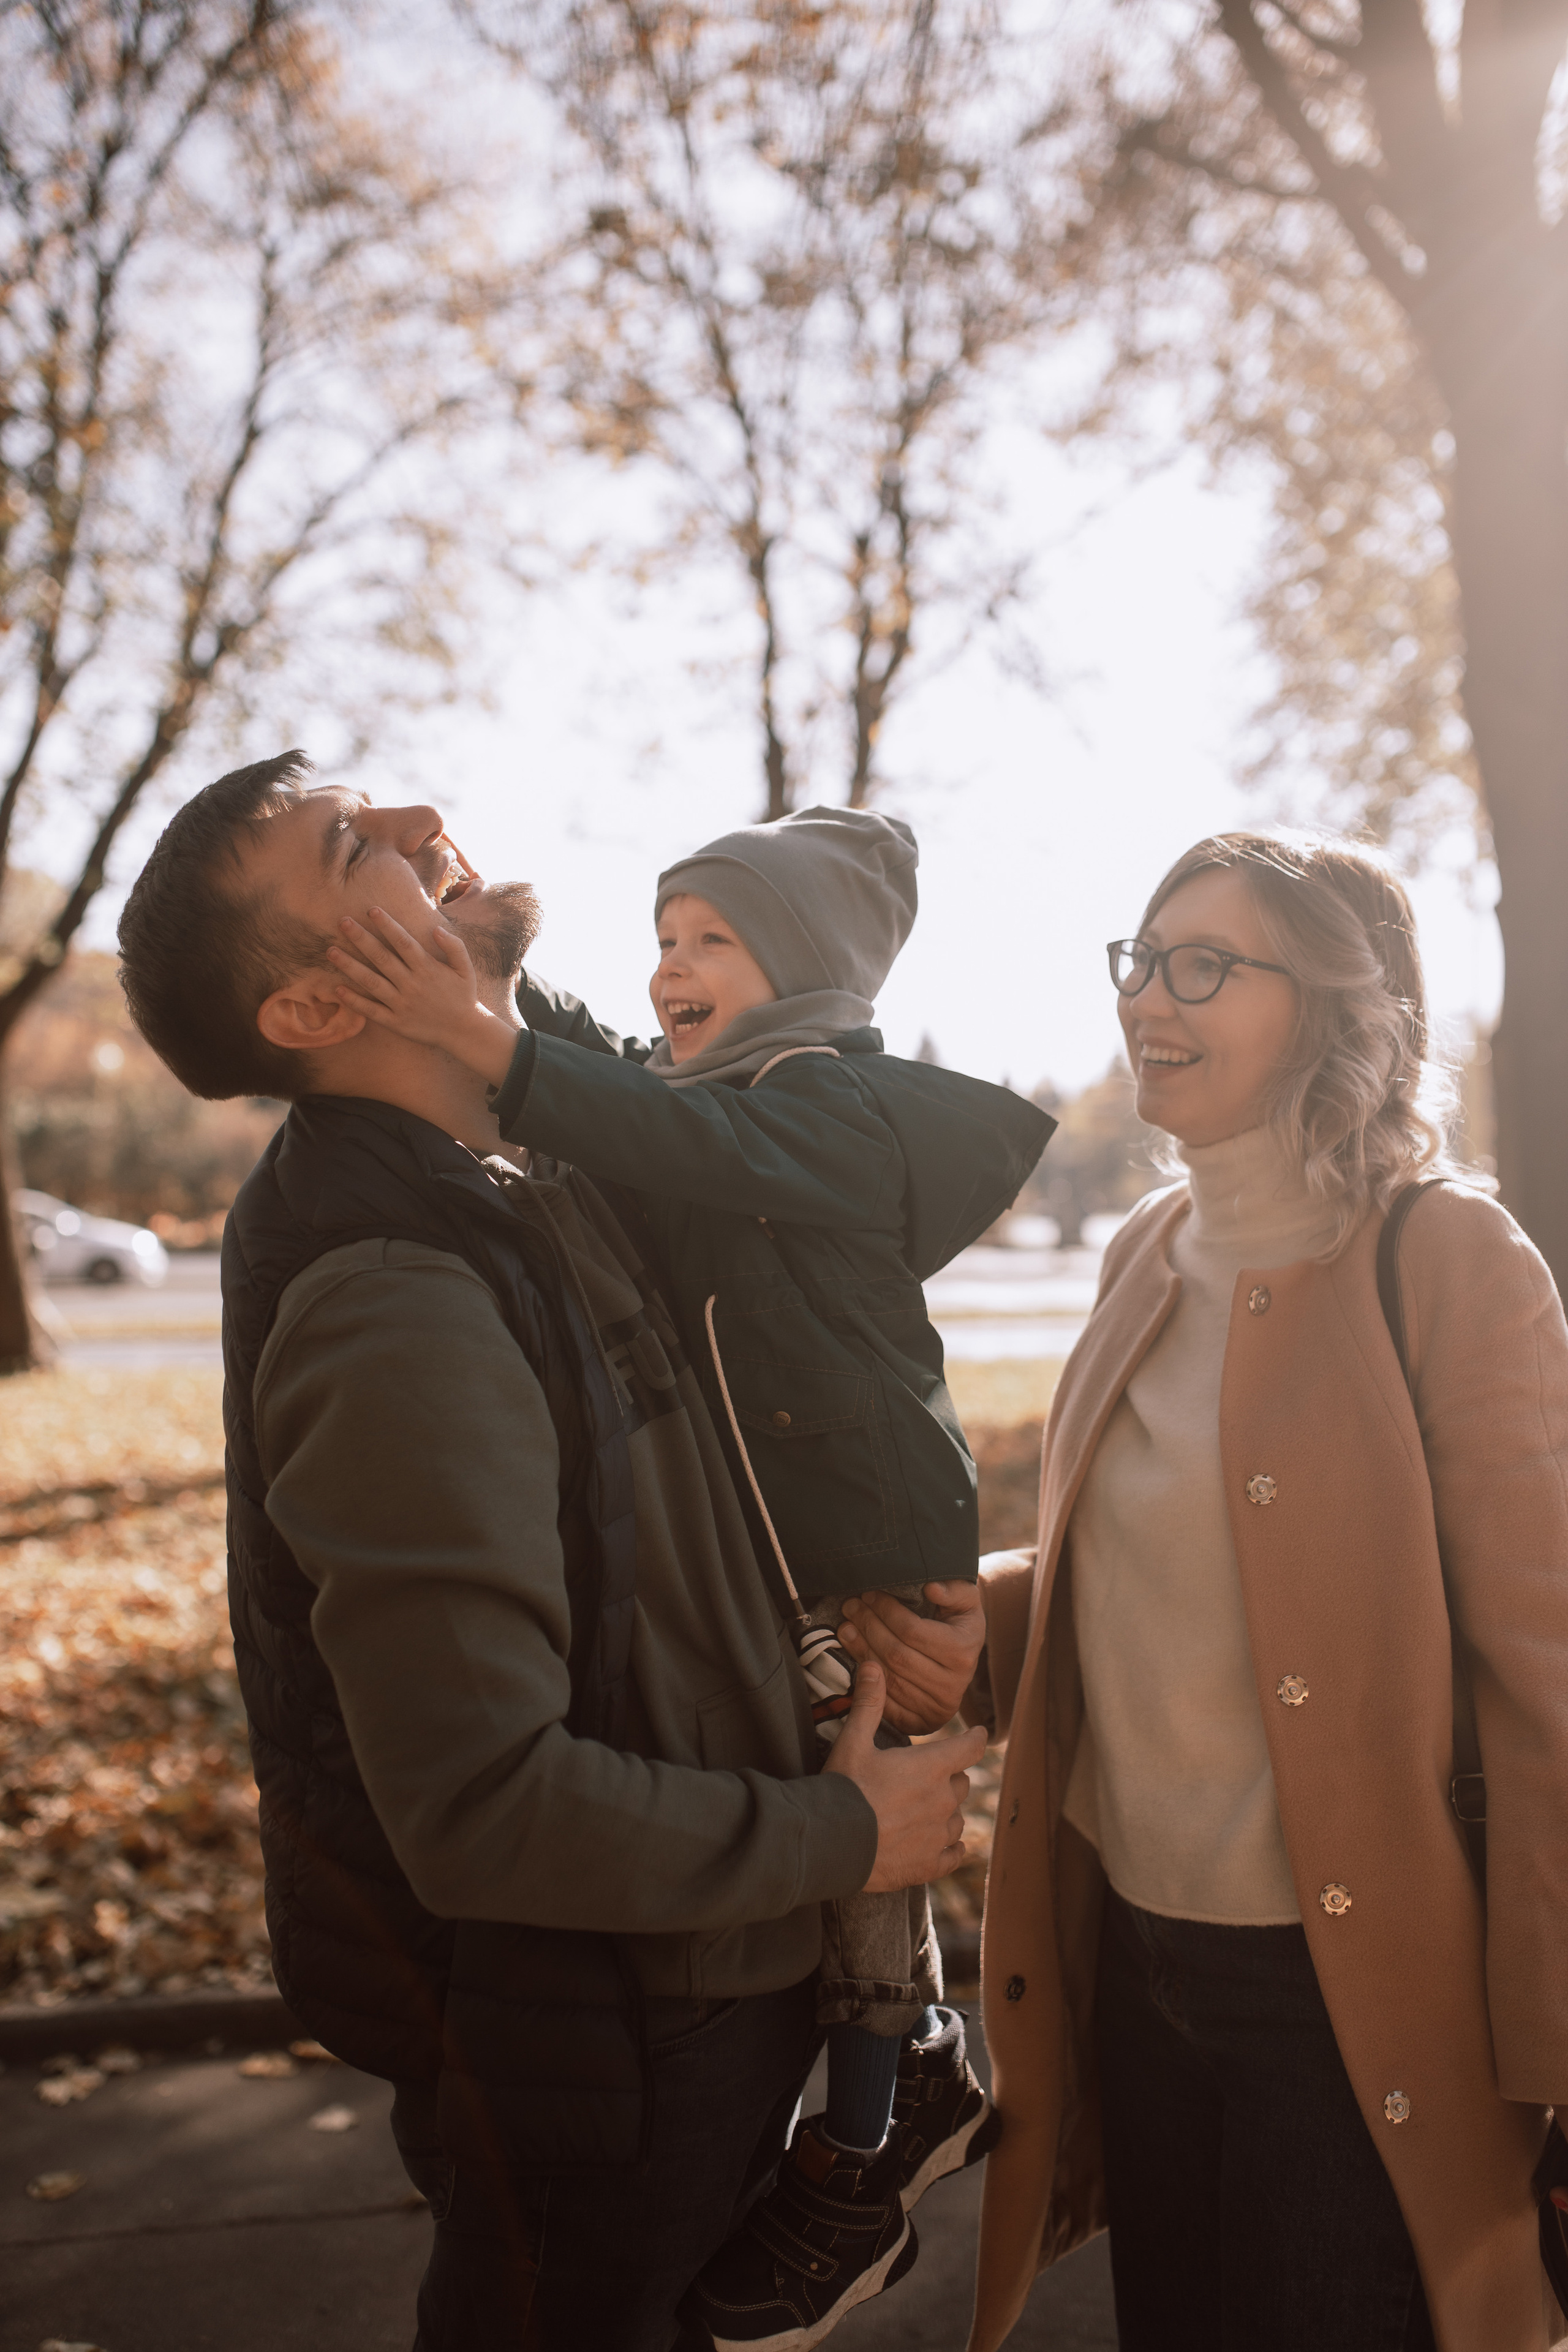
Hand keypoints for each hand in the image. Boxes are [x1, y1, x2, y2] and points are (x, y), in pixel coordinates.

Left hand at [326, 909, 516, 1089]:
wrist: (464, 1032)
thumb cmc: (463, 995)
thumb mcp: (466, 968)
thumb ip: (454, 946)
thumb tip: (435, 928)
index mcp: (427, 969)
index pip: (403, 942)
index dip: (387, 925)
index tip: (371, 910)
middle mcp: (411, 984)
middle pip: (381, 957)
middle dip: (361, 938)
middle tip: (342, 922)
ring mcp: (401, 1004)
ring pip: (371, 982)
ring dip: (349, 966)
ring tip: (331, 952)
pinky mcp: (396, 1022)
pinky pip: (371, 1011)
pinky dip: (354, 1001)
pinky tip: (337, 989)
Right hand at [822, 1659, 985, 1891]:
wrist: (831, 1843)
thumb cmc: (844, 1788)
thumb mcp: (853, 1741)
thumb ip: (869, 1704)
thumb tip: (873, 1665)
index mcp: (931, 1768)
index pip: (970, 1747)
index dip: (975, 1738)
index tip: (978, 1734)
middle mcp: (943, 1801)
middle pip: (962, 1783)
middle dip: (950, 1777)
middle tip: (930, 1776)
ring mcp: (938, 1836)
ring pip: (958, 1819)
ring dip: (947, 1812)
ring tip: (927, 1810)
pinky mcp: (929, 1865)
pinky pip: (954, 1855)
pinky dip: (950, 1849)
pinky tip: (940, 1847)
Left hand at [835, 1580, 985, 1733]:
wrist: (964, 1661)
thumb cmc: (959, 1623)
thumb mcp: (966, 1600)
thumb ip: (954, 1590)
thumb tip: (930, 1587)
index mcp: (963, 1652)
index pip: (912, 1631)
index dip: (886, 1611)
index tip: (869, 1594)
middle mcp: (952, 1685)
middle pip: (896, 1655)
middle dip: (868, 1627)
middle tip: (850, 1606)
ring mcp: (936, 1708)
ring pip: (887, 1679)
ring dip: (861, 1650)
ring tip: (846, 1627)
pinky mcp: (921, 1723)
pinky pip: (885, 1704)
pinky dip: (865, 1681)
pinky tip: (854, 1657)